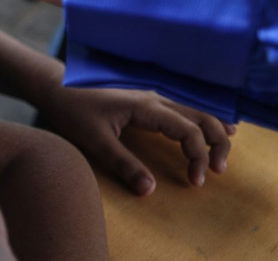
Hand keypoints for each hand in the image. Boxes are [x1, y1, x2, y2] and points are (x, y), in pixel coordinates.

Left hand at [35, 75, 234, 195]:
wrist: (55, 87)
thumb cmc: (73, 112)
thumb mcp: (95, 142)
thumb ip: (123, 165)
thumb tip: (150, 190)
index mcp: (147, 107)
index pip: (189, 130)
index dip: (199, 156)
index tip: (195, 181)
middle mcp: (155, 98)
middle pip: (201, 116)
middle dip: (217, 143)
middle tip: (218, 171)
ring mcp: (151, 97)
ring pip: (194, 111)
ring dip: (212, 130)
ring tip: (222, 154)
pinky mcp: (145, 102)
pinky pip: (182, 109)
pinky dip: (201, 120)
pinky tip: (209, 129)